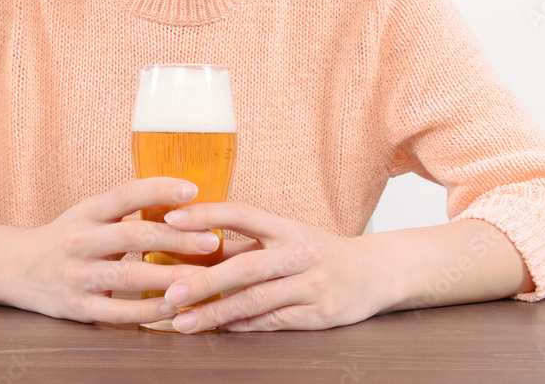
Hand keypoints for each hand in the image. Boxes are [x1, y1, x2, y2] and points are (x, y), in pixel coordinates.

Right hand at [0, 177, 221, 324]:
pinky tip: (172, 307)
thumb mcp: (88, 216)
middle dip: (176, 238)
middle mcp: (79, 241)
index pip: (124, 195)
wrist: (14, 268)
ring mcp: (76, 276)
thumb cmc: (65, 238)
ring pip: (128, 276)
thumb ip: (126, 211)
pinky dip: (146, 310)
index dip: (158, 189)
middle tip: (211, 241)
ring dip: (168, 277)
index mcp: (86, 213)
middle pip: (133, 236)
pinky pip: (116, 312)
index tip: (192, 189)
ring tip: (201, 277)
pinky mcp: (76, 308)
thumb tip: (183, 203)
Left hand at [160, 201, 392, 332]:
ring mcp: (313, 285)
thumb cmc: (318, 252)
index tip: (171, 219)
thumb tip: (189, 242)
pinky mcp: (320, 314)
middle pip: (246, 266)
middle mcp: (301, 253)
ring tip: (184, 322)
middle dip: (204, 281)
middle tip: (170, 294)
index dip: (207, 214)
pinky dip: (242, 326)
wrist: (374, 273)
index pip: (243, 214)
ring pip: (257, 301)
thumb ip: (243, 242)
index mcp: (288, 227)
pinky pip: (273, 322)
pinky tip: (218, 330)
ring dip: (216, 314)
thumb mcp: (286, 237)